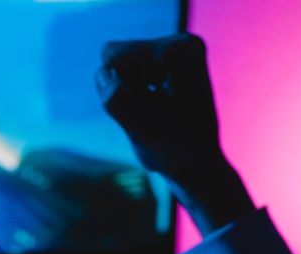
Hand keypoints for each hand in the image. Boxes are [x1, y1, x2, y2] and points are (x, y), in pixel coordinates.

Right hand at [95, 32, 253, 235]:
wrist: (197, 165)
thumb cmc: (172, 149)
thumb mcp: (139, 127)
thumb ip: (115, 98)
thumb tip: (103, 73)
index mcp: (181, 49)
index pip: (114, 55)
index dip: (122, 88)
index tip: (153, 109)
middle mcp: (182, 42)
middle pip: (115, 55)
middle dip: (124, 88)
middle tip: (153, 113)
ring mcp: (174, 52)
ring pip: (117, 66)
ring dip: (129, 94)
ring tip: (155, 113)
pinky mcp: (166, 64)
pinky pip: (124, 73)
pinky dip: (133, 95)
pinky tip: (155, 109)